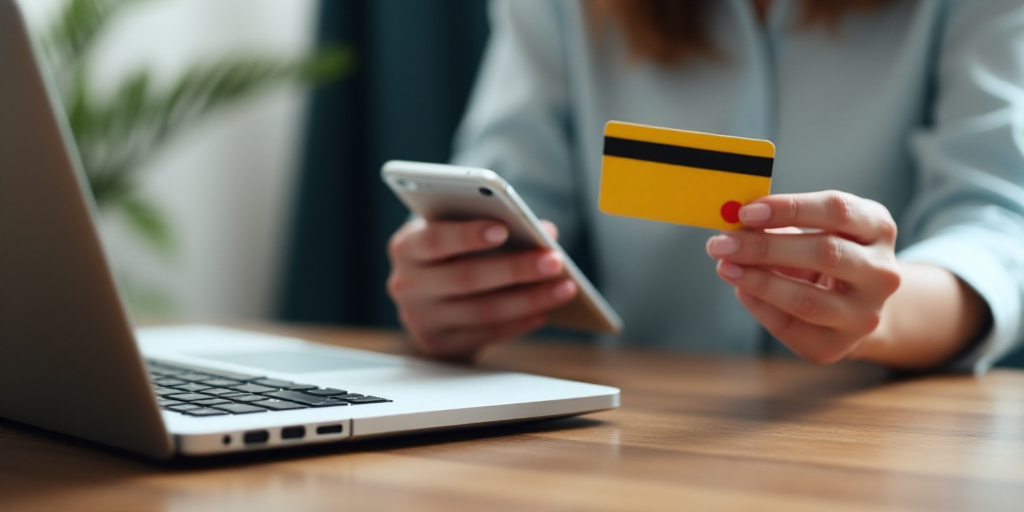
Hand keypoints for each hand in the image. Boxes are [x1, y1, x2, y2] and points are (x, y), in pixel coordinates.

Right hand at [387, 218, 577, 358]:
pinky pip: (486, 334)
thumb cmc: (449, 252)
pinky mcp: (439, 344)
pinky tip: (543, 311)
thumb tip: (546, 233)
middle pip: (466, 278)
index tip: (504, 228)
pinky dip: (518, 322)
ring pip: (482, 311)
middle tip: (554, 260)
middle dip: (515, 269)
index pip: (435, 240)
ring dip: (528, 299)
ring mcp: (421, 319)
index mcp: (406, 247)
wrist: (424, 296)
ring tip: (564, 287)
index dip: (467, 235)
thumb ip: (495, 224)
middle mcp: (407, 285)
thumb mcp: (458, 231)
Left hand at [705, 191, 901, 363]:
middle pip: (825, 253)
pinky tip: (742, 290)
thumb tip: (732, 224)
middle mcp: (881, 272)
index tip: (746, 211)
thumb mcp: (811, 229)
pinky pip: (791, 326)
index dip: (789, 208)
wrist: (851, 306)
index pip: (837, 210)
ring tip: (725, 266)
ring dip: (758, 281)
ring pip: (808, 299)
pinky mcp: (840, 345)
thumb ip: (776, 224)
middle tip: (722, 242)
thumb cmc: (823, 256)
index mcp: (877, 228)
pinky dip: (759, 306)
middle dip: (765, 247)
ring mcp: (865, 313)